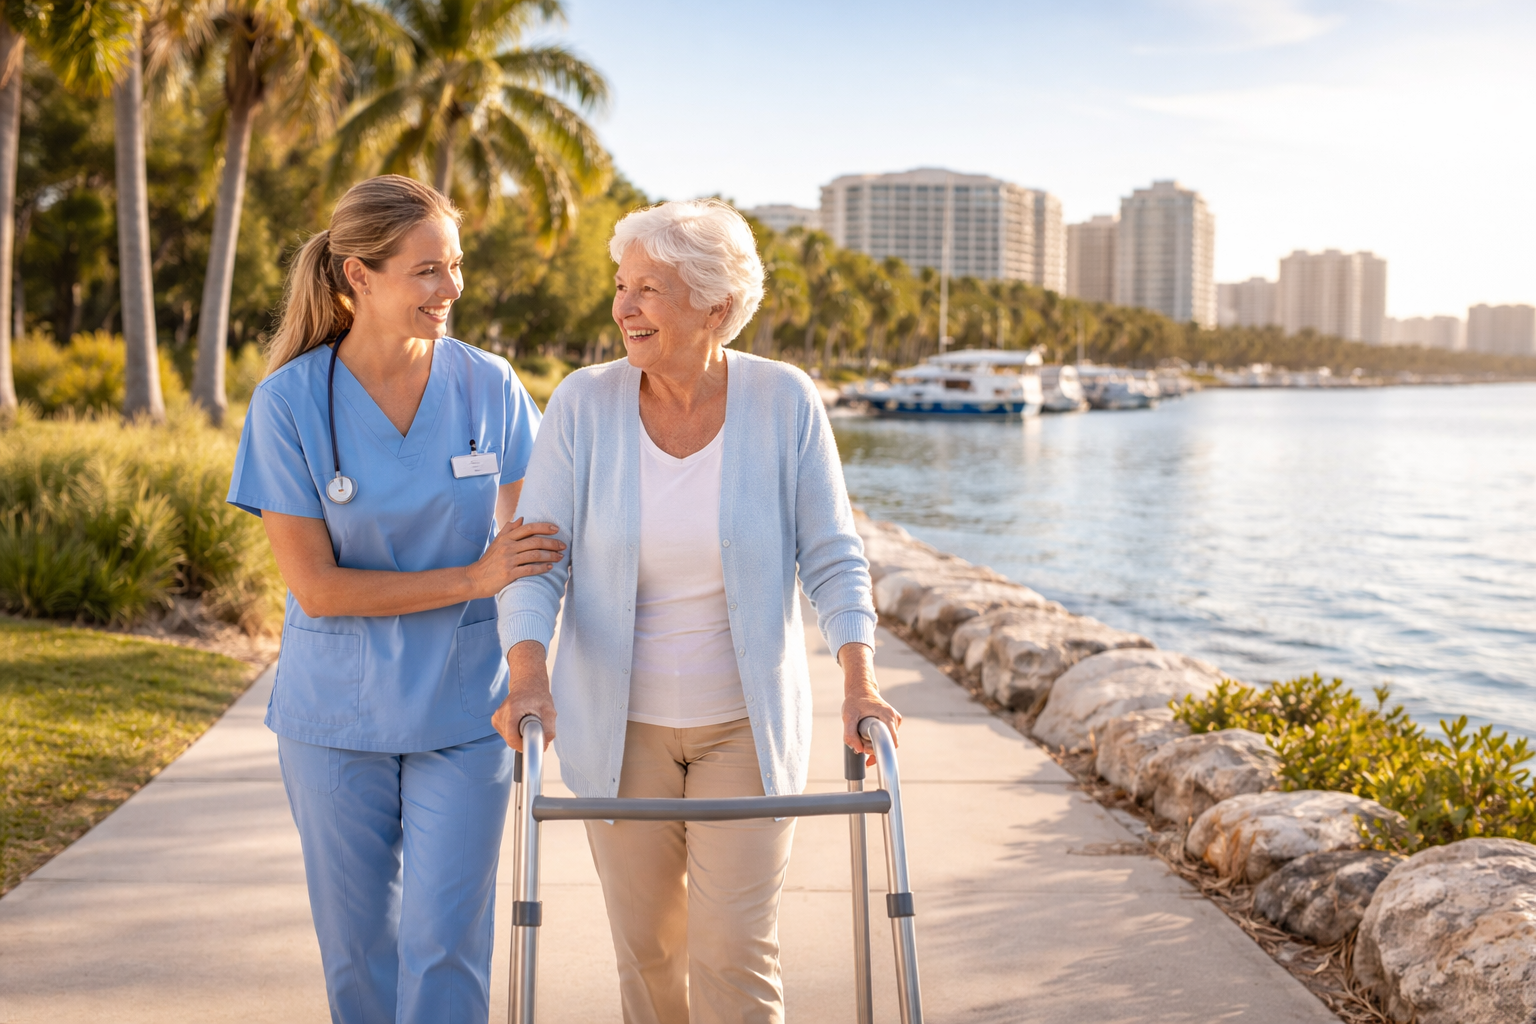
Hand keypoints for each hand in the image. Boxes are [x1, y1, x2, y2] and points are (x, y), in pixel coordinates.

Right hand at [466, 519, 563, 598]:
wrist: (475, 579)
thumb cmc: (488, 561)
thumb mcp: (496, 543)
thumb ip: (508, 530)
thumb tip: (521, 518)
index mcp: (506, 538)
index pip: (528, 528)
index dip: (544, 527)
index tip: (557, 529)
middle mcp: (507, 547)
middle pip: (535, 541)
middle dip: (552, 543)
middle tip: (563, 546)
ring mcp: (508, 560)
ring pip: (534, 555)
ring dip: (550, 556)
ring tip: (560, 557)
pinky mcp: (508, 574)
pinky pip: (529, 569)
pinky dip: (541, 568)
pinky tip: (549, 568)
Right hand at [492, 640, 556, 751]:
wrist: (527, 684)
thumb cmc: (538, 696)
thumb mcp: (549, 711)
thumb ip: (549, 729)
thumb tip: (543, 745)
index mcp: (512, 710)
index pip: (512, 739)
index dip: (524, 745)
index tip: (534, 743)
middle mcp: (501, 713)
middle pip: (510, 740)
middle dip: (524, 740)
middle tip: (535, 730)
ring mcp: (496, 717)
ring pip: (509, 739)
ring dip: (520, 736)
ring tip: (528, 723)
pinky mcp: (496, 720)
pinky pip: (506, 735)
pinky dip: (515, 733)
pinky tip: (521, 723)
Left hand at [838, 642, 900, 764]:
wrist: (860, 690)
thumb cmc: (854, 701)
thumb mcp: (848, 716)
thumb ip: (850, 734)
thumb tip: (858, 750)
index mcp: (887, 715)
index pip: (891, 741)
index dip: (879, 749)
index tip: (866, 751)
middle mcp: (894, 718)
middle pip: (889, 743)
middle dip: (874, 748)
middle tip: (859, 745)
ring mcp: (895, 720)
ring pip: (888, 741)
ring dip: (875, 745)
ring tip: (861, 738)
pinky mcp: (892, 722)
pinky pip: (888, 737)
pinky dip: (877, 741)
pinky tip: (866, 741)